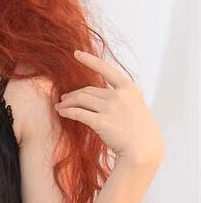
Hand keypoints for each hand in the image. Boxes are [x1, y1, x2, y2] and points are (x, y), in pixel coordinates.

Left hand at [55, 52, 165, 167]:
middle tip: (63, 99)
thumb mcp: (135, 105)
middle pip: (88, 90)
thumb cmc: (139, 130)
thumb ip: (120, 97)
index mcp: (128, 88)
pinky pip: (78, 113)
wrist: (143, 149)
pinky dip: (68, 111)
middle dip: (73, 94)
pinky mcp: (102, 122)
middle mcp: (119, 95)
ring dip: (67, 103)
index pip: (106, 69)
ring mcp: (110, 108)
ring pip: (81, 100)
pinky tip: (62, 112)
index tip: (76, 54)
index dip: (90, 60)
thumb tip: (99, 95)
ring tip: (59, 107)